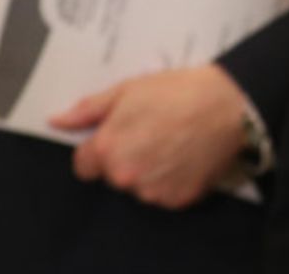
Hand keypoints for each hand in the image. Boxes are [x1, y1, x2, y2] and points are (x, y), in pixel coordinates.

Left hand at [49, 64, 248, 209]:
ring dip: (150, 171)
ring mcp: (153, 191)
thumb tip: (57, 121)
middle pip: (113, 176)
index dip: (100, 148)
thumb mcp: (129, 90)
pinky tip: (186, 156)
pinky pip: (165, 194)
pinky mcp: (178, 199)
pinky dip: (173, 180)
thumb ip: (89, 110)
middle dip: (126, 158)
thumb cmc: (180, 91)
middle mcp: (126, 176)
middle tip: (153, 133)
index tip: (120, 136)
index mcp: (108, 149)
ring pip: (140, 187)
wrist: (230, 104)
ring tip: (174, 143)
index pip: (84, 165)